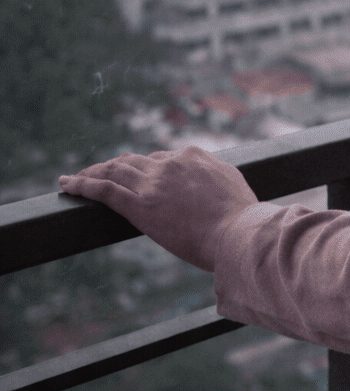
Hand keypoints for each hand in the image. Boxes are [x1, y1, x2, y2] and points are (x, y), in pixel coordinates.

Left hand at [58, 146, 258, 273]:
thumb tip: (213, 184)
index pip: (162, 158)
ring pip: (113, 171)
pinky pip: (103, 189)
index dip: (146, 168)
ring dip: (92, 173)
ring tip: (77, 179)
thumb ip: (217, 178)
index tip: (138, 177)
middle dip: (115, 167)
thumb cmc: (241, 219)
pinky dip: (82, 184)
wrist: (237, 233)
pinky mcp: (139, 205)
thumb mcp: (233, 185)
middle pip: (133, 161)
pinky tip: (66, 184)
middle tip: (100, 174)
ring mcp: (153, 183)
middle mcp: (170, 164)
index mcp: (193, 157)